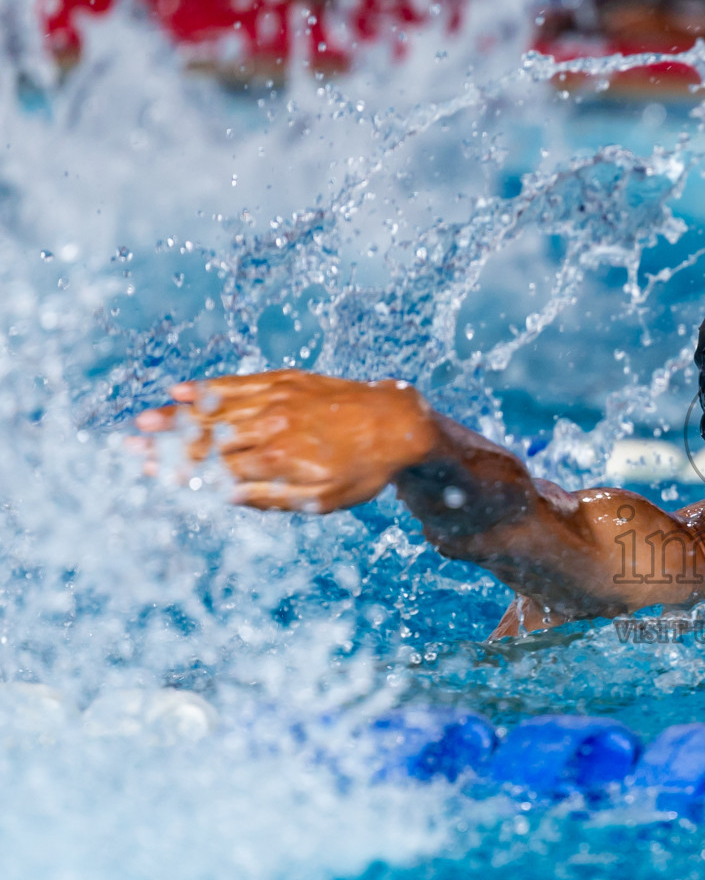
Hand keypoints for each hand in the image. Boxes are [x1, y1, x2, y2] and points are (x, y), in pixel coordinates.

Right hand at [132, 370, 439, 512]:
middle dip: (168, 444)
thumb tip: (224, 496)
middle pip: (209, 437)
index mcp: (278, 460)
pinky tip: (181, 390)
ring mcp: (278, 398)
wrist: (399, 424)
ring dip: (177, 416)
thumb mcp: (323, 498)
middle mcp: (272, 425)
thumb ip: (271, 497)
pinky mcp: (286, 380)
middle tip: (131, 449)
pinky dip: (209, 388)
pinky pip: (240, 383)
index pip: (217, 468)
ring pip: (217, 408)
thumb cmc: (363, 470)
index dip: (181, 472)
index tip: (152, 475)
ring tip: (143, 422)